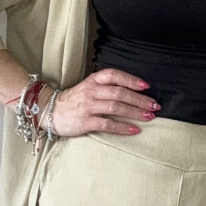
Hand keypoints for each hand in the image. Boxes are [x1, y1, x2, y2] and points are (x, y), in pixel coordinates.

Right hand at [39, 69, 158, 137]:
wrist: (50, 111)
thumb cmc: (74, 101)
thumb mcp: (89, 87)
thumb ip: (106, 87)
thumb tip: (131, 92)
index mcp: (93, 80)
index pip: (115, 76)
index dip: (131, 80)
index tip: (146, 86)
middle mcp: (92, 91)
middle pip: (120, 93)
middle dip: (140, 99)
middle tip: (155, 106)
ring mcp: (88, 106)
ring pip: (116, 107)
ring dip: (135, 112)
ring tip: (149, 117)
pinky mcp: (85, 121)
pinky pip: (107, 124)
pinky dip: (122, 127)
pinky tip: (134, 130)